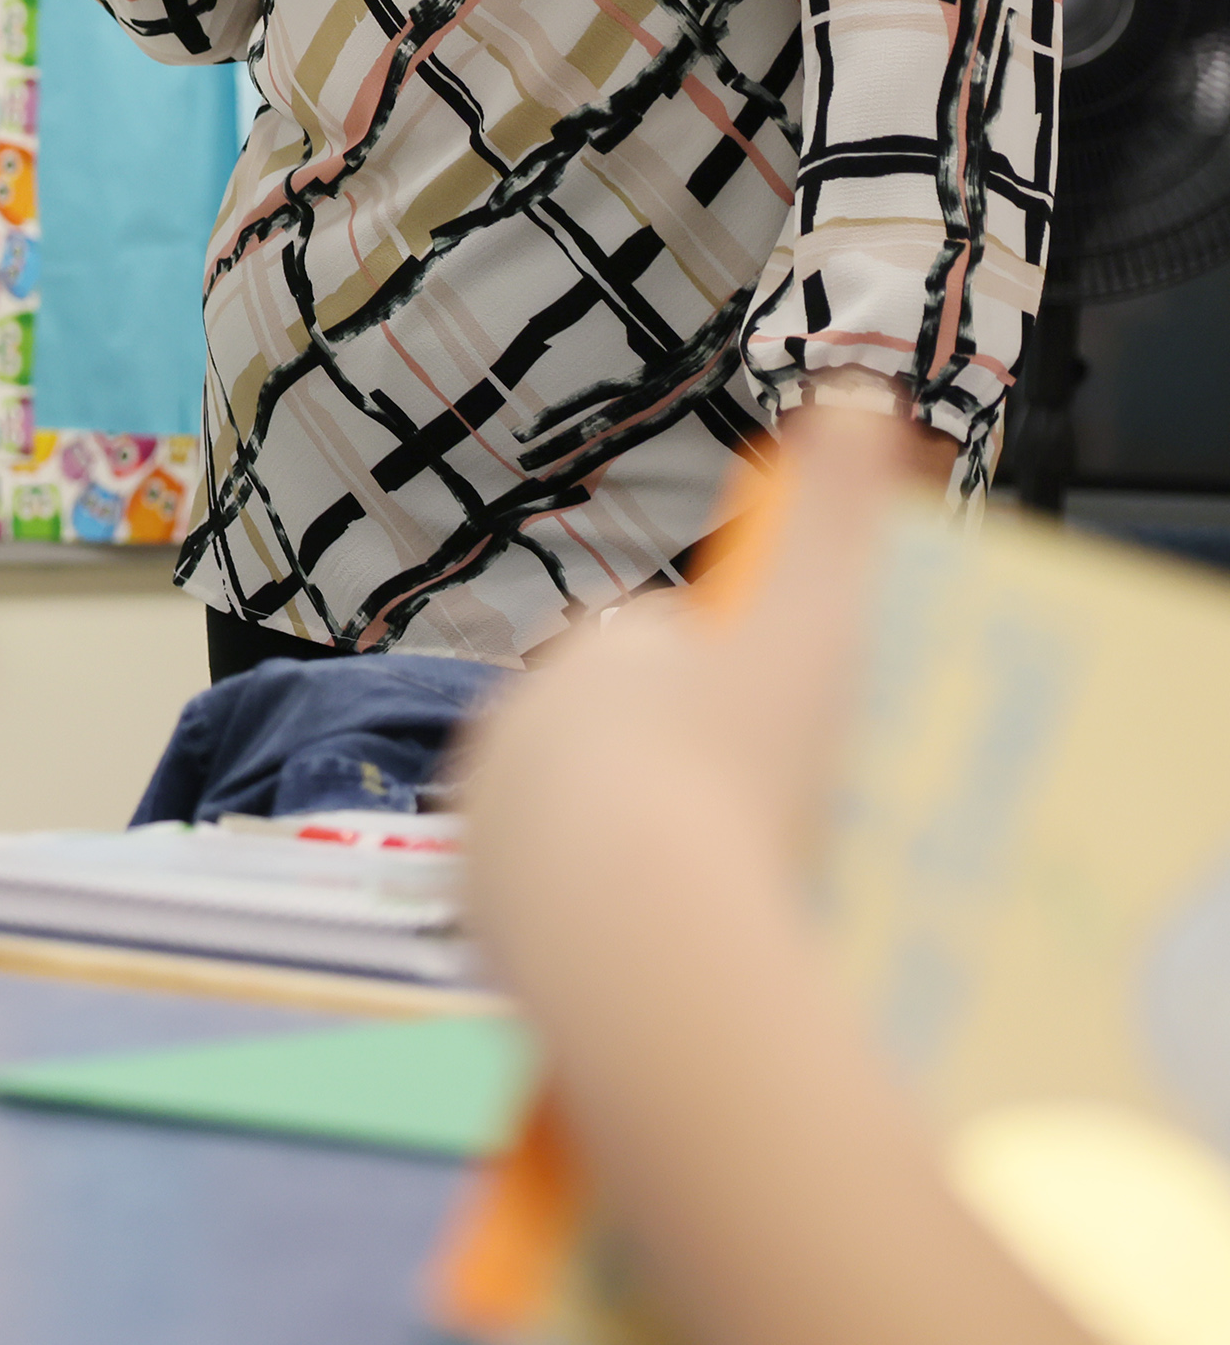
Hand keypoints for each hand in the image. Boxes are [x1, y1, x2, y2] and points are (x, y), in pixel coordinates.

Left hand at [467, 399, 937, 933]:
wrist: (648, 932)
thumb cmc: (739, 769)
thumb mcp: (812, 618)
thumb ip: (838, 504)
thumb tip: (857, 391)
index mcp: (591, 655)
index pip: (666, 654)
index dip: (739, 690)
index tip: (796, 738)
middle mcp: (518, 734)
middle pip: (622, 747)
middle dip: (688, 774)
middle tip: (778, 828)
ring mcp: (492, 833)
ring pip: (587, 833)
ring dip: (648, 855)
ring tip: (736, 899)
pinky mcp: (487, 926)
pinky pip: (564, 919)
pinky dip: (613, 929)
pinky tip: (679, 953)